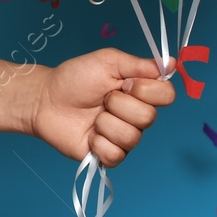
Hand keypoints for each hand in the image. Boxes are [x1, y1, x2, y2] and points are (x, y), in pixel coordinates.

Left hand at [29, 48, 174, 165]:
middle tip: (102, 98)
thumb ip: (138, 64)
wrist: (45, 99)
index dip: (146, 90)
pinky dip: (98, 143)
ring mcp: (124, 138)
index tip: (124, 83)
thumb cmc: (74, 77)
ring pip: (131, 137)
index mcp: (140, 93)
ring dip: (105, 123)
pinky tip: (88, 134)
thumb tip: (171, 63)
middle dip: (118, 104)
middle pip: (148, 118)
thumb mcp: (106, 61)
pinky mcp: (109, 155)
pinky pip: (116, 154)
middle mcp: (136, 117)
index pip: (167, 95)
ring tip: (92, 116)